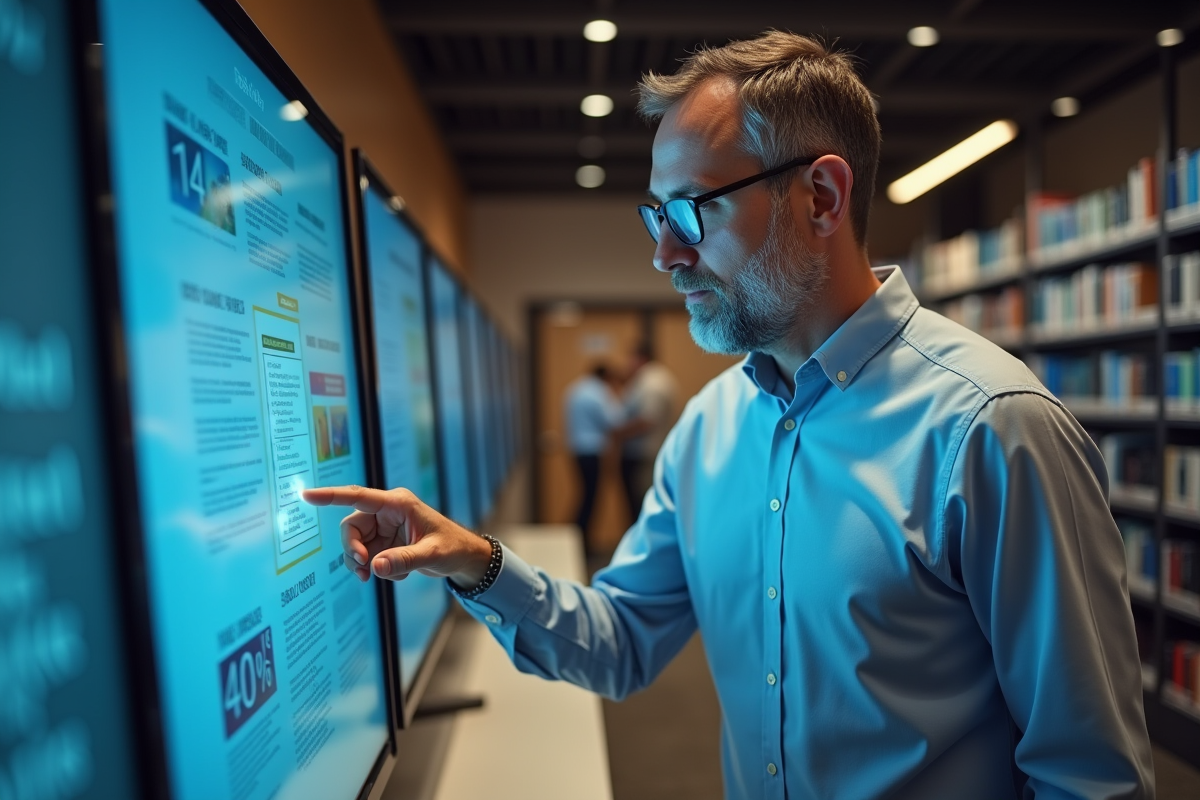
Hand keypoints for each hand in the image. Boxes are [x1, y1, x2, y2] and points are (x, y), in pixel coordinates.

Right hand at [302, 485, 491, 587]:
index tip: (306, 495)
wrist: (463, 558)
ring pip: (355, 544)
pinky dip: (376, 569)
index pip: (357, 496)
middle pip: (350, 527)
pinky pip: (367, 557)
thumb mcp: (431, 555)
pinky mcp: (385, 543)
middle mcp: (386, 512)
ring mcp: (384, 528)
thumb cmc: (452, 547)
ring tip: (377, 576)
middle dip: (352, 550)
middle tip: (363, 569)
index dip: (330, 496)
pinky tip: (397, 574)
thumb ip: (403, 560)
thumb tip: (374, 566)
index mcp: (397, 503)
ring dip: (361, 563)